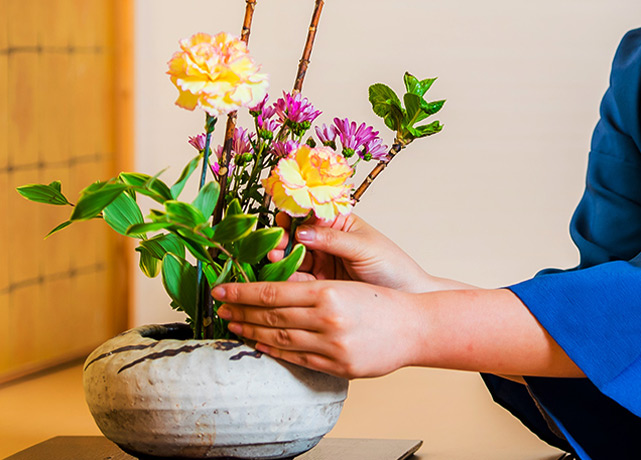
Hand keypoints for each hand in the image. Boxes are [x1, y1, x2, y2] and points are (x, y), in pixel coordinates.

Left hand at [212, 280, 421, 378]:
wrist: (415, 327)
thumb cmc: (382, 301)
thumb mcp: (346, 285)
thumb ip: (312, 291)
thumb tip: (273, 296)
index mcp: (327, 292)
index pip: (272, 292)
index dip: (243, 292)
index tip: (222, 291)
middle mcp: (327, 318)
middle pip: (271, 316)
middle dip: (241, 312)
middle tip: (220, 308)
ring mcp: (332, 345)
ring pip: (280, 339)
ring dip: (252, 333)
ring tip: (233, 326)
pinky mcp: (338, 366)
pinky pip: (297, 359)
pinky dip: (275, 352)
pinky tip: (260, 345)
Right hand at [270, 212, 432, 292]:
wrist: (407, 298)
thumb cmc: (393, 267)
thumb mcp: (364, 248)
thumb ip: (333, 239)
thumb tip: (301, 230)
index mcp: (339, 222)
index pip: (310, 213)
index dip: (293, 213)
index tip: (281, 217)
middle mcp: (326, 241)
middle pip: (296, 235)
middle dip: (282, 237)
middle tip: (275, 242)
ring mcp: (321, 263)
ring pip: (293, 257)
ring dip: (281, 257)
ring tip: (274, 257)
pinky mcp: (319, 285)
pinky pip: (298, 280)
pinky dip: (287, 278)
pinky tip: (281, 277)